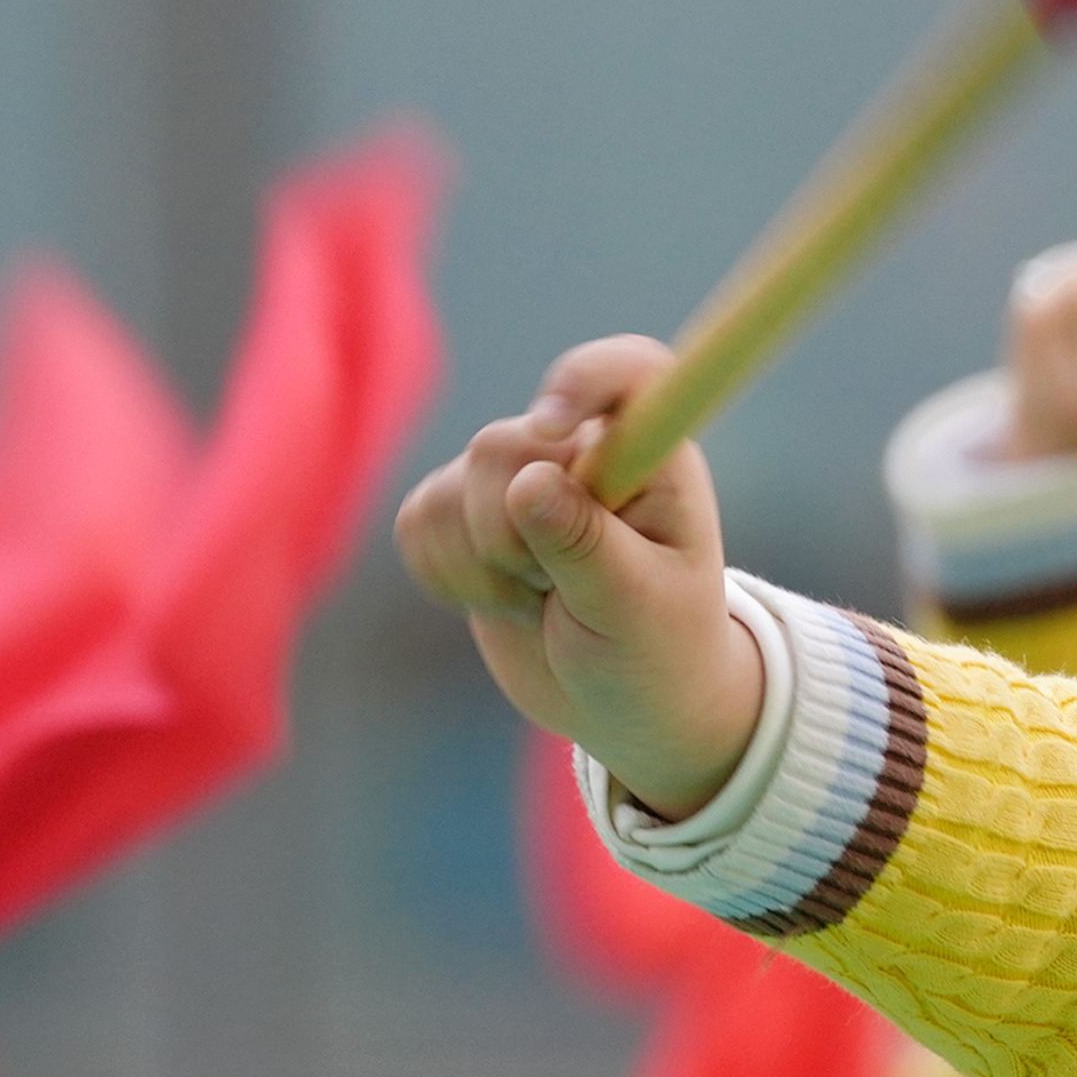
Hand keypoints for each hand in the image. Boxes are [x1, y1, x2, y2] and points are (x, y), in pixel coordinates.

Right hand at [392, 335, 765, 816]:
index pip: (626, 373)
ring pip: (451, 488)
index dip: (583, 378)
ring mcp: (520, 476)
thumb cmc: (657, 650)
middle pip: (500, 445)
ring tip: (545, 604)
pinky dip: (448, 577)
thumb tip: (528, 481)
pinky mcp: (466, 511)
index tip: (553, 426)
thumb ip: (585, 544)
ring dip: (483, 569)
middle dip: (510, 537)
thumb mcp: (637, 607)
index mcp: (651, 456)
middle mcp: (583, 450)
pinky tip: (504, 604)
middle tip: (557, 591)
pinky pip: (419, 521)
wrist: (627, 703)